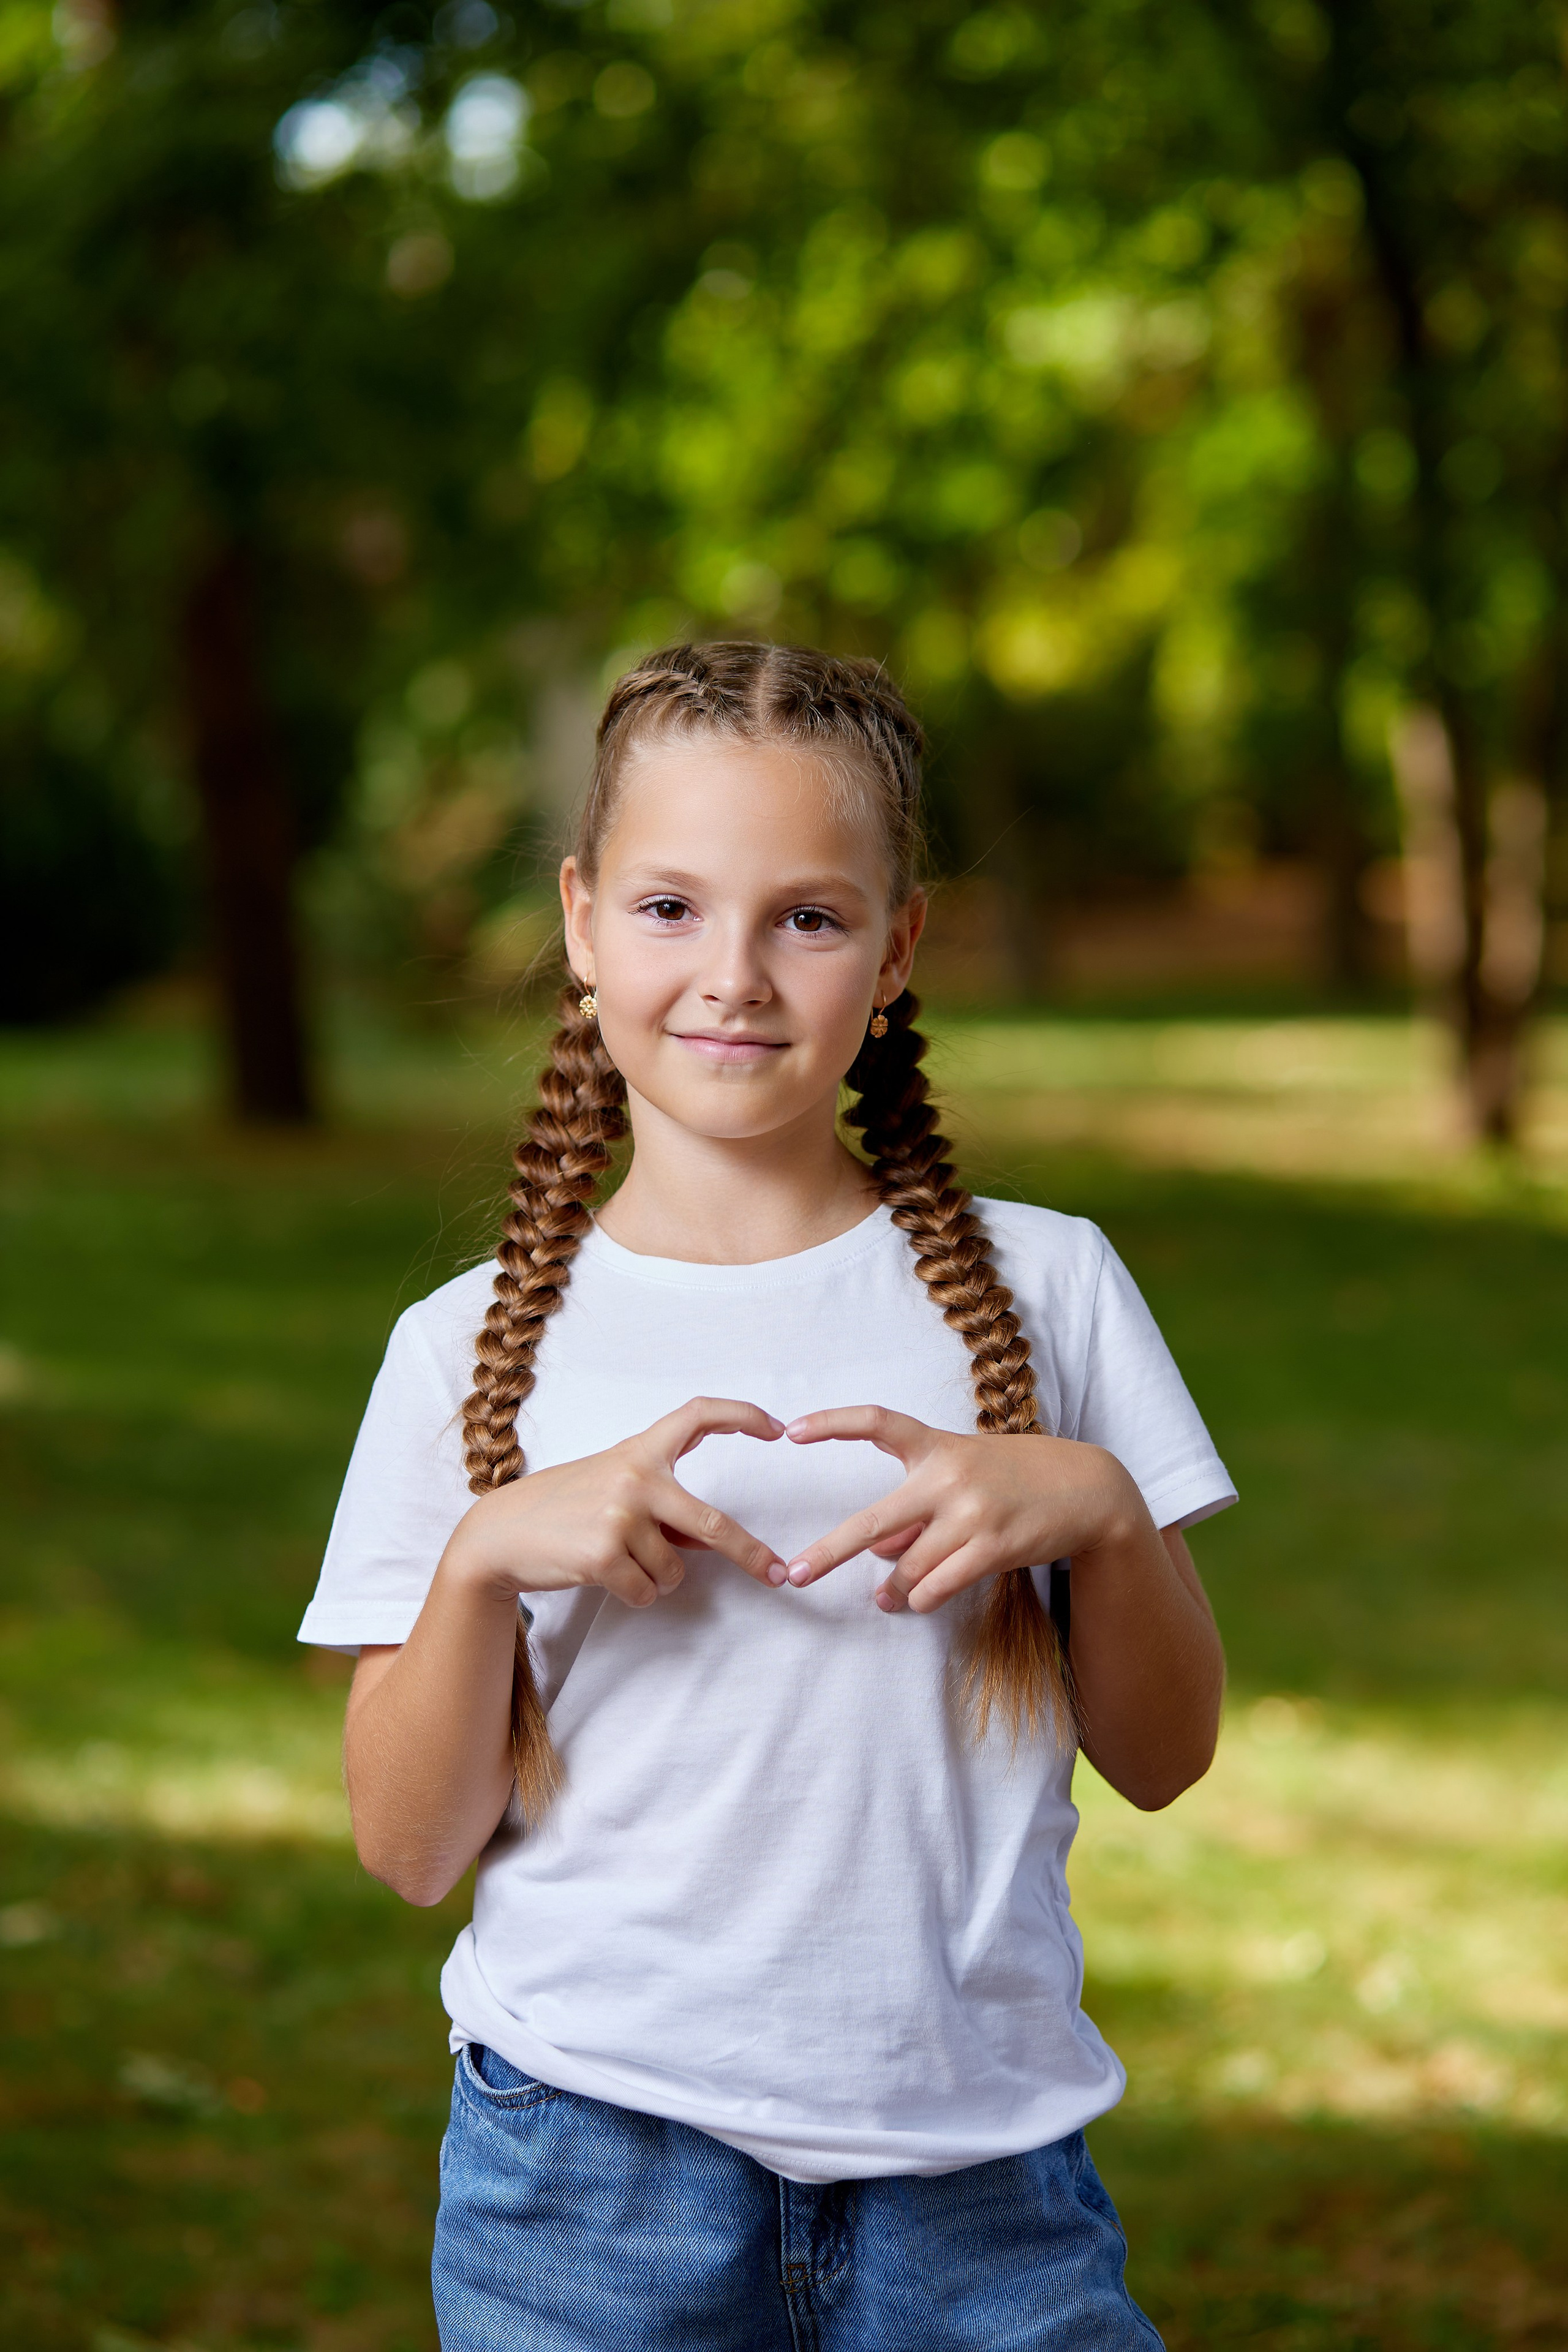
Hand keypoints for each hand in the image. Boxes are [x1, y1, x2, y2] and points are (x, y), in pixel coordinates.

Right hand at [445, 1397, 784, 1607]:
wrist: (499, 1534)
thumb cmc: (563, 1508)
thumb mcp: (613, 1487)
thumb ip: (663, 1505)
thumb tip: (713, 1541)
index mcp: (639, 1450)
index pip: (698, 1414)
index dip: (743, 1415)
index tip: (777, 1428)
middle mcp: (635, 1477)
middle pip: (712, 1523)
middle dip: (750, 1554)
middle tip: (777, 1574)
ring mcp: (619, 1516)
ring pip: (675, 1571)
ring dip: (655, 1577)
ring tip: (616, 1559)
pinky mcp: (603, 1555)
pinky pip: (648, 1591)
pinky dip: (635, 1593)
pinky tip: (605, 1576)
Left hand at [780, 1406, 1145, 1613]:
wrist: (1087, 1487)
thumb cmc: (1013, 1479)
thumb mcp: (962, 1477)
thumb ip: (918, 1510)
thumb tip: (878, 1559)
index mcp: (937, 1445)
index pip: (877, 1422)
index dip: (832, 1423)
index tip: (791, 1431)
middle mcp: (949, 1477)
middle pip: (874, 1523)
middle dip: (829, 1552)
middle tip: (795, 1575)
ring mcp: (972, 1514)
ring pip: (908, 1570)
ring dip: (896, 1589)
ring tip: (890, 1596)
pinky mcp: (994, 1548)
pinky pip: (936, 1588)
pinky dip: (923, 1599)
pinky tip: (922, 1598)